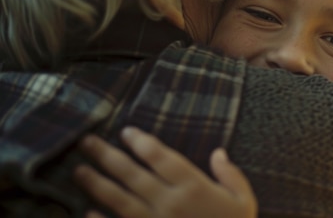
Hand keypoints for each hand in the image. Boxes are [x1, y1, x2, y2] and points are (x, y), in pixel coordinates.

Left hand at [74, 127, 256, 217]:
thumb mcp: (243, 200)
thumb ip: (230, 175)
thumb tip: (218, 153)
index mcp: (194, 187)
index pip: (161, 157)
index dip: (142, 142)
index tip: (126, 132)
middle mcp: (170, 202)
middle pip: (133, 174)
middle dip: (107, 156)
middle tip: (87, 141)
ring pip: (120, 200)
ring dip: (97, 184)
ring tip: (79, 171)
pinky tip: (86, 213)